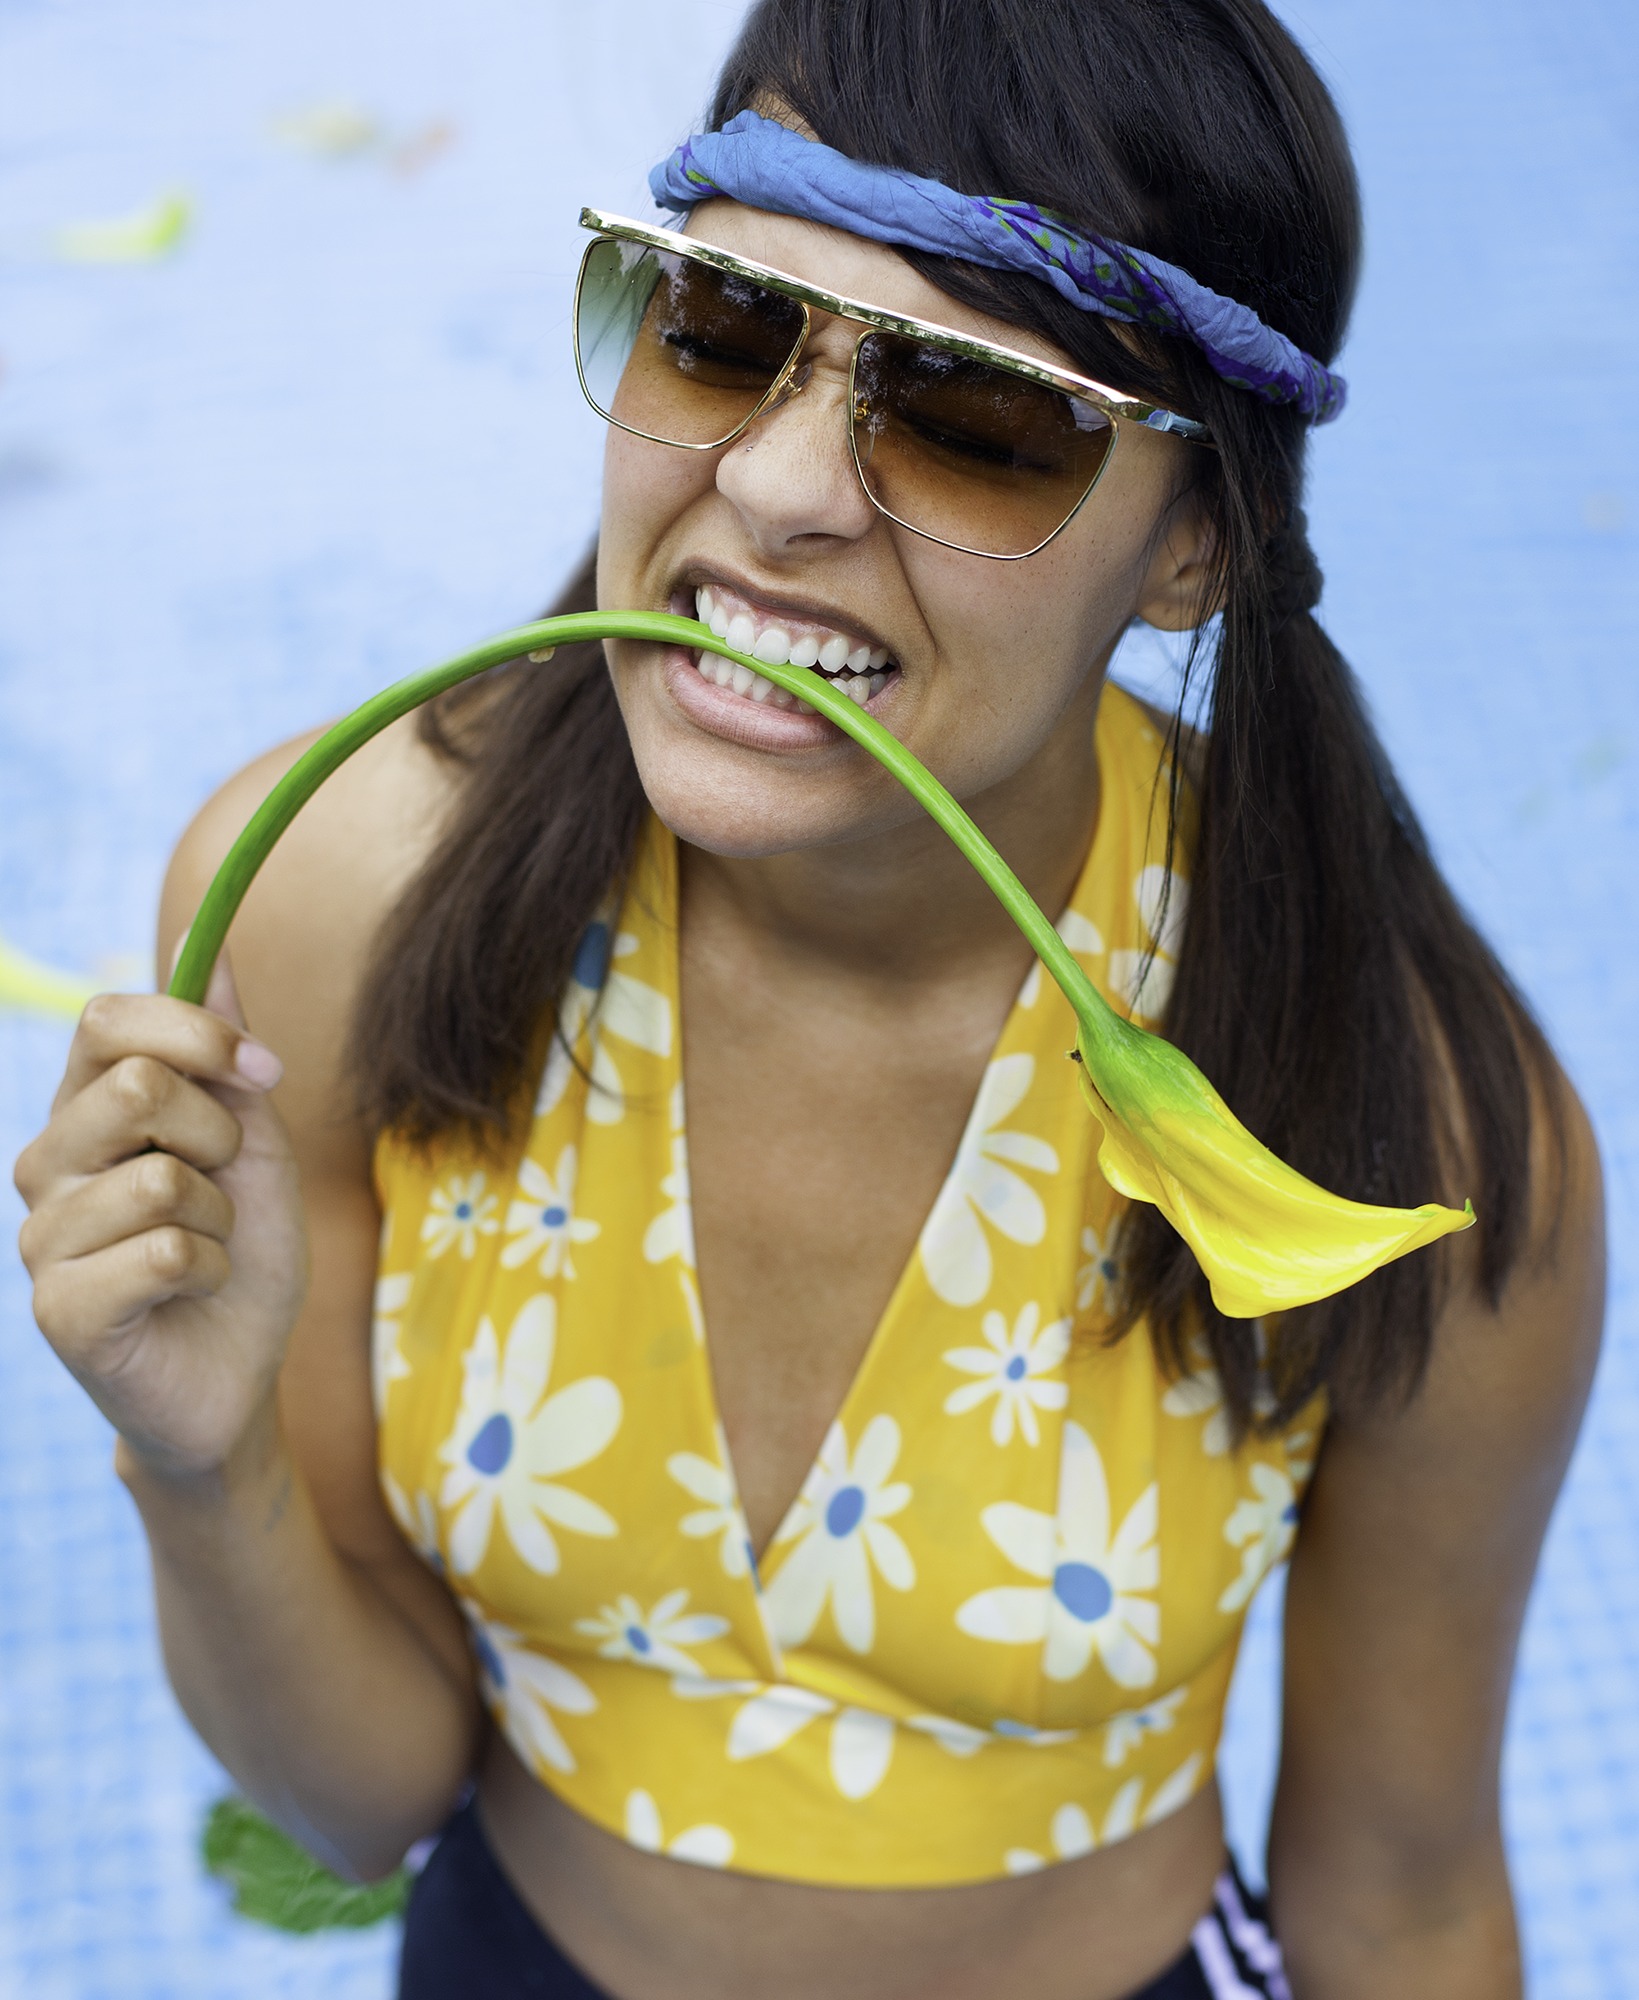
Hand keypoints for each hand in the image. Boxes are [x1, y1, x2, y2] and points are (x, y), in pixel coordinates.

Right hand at [15, 952, 309, 1478]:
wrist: (240, 1372)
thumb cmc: (240, 1251)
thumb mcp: (250, 1137)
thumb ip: (222, 1044)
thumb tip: (200, 931)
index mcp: (85, 1111)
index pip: (108, 1020)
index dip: (197, 1031)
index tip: (265, 1069)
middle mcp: (46, 1164)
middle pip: (136, 1087)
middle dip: (218, 1134)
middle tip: (224, 1184)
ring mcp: (42, 1239)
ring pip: (161, 1178)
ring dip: (221, 1219)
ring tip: (208, 1250)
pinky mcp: (61, 1310)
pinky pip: (166, 1253)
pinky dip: (214, 1270)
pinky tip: (196, 1292)